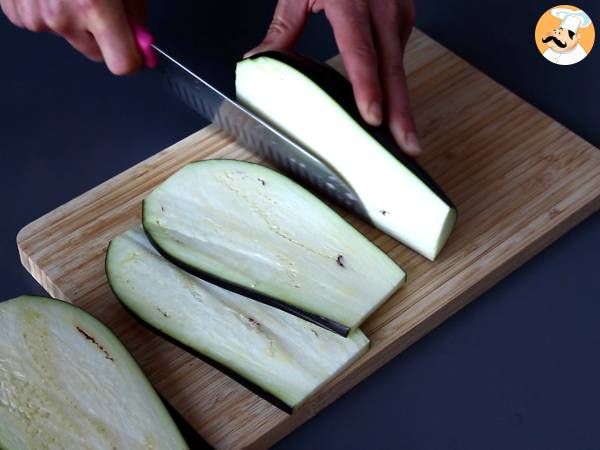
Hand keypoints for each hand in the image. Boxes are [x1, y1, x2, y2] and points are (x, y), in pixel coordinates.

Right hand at [0, 0, 145, 74]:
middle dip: (105, 38)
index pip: (123, 64)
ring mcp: (37, 17)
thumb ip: (134, 15)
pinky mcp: (17, 14)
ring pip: (70, 40)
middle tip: (102, 7)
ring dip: (75, 23)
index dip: (133, 59)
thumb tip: (143, 44)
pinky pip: (45, 27)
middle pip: (96, 54)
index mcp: (94, 6)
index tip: (136, 54)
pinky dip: (51, 14)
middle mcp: (64, 17)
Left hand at [246, 0, 420, 155]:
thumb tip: (257, 59)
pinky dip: (396, 87)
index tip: (373, 117)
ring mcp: (398, 14)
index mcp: (353, 1)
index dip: (368, 87)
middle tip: (407, 147)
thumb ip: (283, 26)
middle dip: (401, 112)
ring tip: (404, 139)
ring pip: (400, 68)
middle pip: (393, 70)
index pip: (361, 52)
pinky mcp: (403, 19)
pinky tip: (396, 112)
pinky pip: (399, 59)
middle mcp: (382, 9)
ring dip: (403, 106)